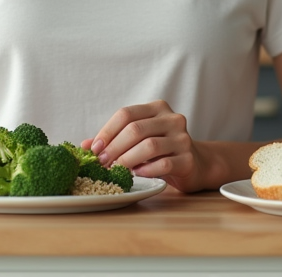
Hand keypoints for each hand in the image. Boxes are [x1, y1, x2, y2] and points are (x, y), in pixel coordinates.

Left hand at [82, 100, 206, 192]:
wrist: (196, 163)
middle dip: (114, 147)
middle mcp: (172, 119)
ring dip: (127, 159)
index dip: (107, 131)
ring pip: (149, 146)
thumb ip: (115, 139)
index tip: (94, 149)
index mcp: (157, 108)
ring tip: (116, 169)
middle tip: (101, 163)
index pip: (127, 114)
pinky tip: (137, 174)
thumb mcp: (139, 140)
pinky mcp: (188, 159)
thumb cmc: (162, 150)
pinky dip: (146, 169)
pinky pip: (163, 164)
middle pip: (136, 129)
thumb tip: (84, 145)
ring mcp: (182, 138)